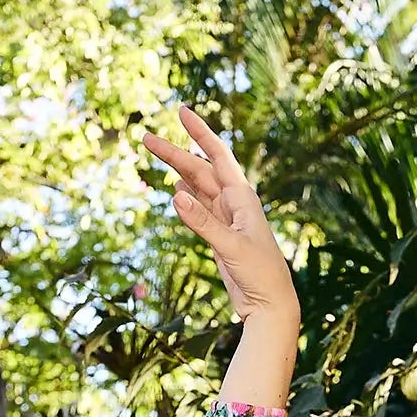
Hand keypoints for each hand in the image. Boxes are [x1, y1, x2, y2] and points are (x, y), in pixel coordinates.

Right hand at [143, 104, 298, 330]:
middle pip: (200, 169)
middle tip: (146, 138)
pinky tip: (178, 185)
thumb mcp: (230, 247)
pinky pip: (201, 208)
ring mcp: (227, 218)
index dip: (199, 132)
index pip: (217, 155)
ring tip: (156, 151)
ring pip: (198, 187)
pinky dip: (187, 195)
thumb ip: (203, 222)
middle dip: (174, 152)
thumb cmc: (260, 275)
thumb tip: (175, 193)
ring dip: (178, 169)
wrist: (269, 305)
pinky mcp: (220, 235)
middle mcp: (235, 203)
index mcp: (243, 197)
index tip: (182, 111)